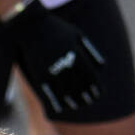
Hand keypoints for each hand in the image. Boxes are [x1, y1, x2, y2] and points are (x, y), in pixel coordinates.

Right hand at [3, 0, 103, 116]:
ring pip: (66, 93)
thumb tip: (102, 66)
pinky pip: (50, 93)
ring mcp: (52, 72)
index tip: (97, 95)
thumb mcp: (77, 35)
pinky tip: (61, 108)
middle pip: (80, 87)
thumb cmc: (57, 29)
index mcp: (76, 55)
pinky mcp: (40, 75)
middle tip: (89, 103)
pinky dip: (56, 102)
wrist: (31, 26)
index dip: (96, 89)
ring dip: (73, 102)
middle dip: (86, 97)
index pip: (90, 78)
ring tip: (77, 106)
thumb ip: (91, 51)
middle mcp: (66, 66)